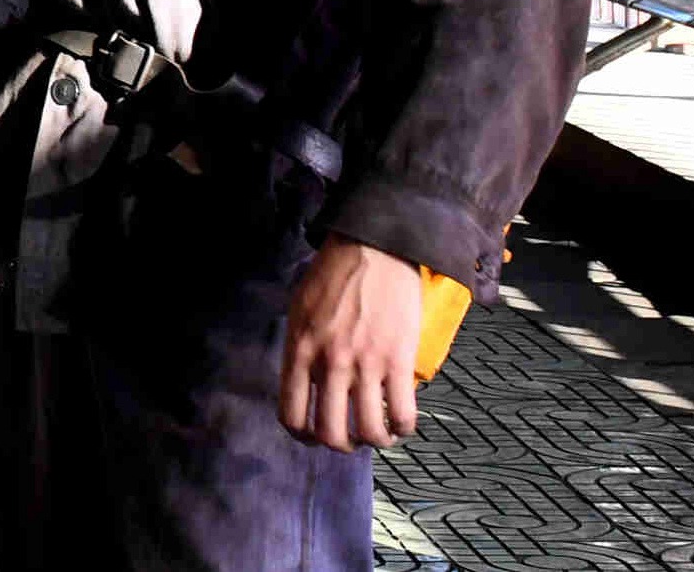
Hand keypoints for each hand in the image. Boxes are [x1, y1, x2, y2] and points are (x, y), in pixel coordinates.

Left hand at [280, 234, 424, 451]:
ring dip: (375, 441)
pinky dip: (403, 428)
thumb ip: (301, 349)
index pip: (291, 414)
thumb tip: (306, 383)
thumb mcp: (299, 310)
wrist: (372, 248)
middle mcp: (329, 363)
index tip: (314, 437)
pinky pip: (402, 413)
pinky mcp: (398, 360)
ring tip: (379, 433)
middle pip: (330, 432)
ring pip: (368, 431)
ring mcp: (365, 363)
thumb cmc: (333, 275)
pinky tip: (402, 422)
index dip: (303, 436)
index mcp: (299, 350)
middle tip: (349, 439)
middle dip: (340, 445)